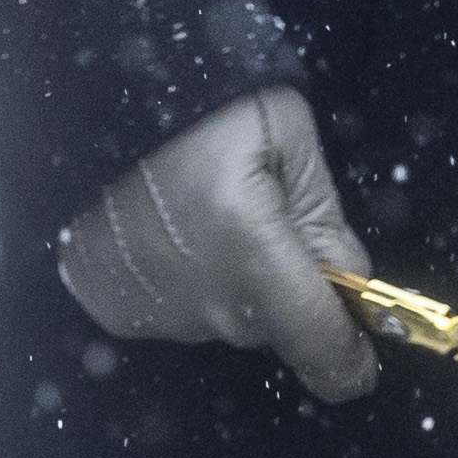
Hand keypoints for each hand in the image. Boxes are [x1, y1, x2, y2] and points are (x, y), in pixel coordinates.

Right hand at [56, 86, 379, 402]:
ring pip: (223, 320)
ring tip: (206, 218)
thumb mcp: (290, 137)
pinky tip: (170, 233)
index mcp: (256, 259)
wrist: (96, 97)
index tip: (361, 350)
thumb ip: (328, 220)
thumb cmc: (203, 107)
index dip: (353, 361)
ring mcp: (154, 313)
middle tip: (265, 225)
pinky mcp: (114, 307)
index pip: (325, 350)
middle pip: (272, 328)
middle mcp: (207, 304)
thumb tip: (339, 278)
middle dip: (283, 292)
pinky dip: (183, 282)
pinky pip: (177, 313)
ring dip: (230, 285)